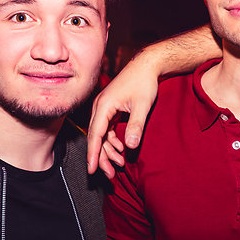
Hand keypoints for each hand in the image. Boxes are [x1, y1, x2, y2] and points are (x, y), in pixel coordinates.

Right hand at [87, 56, 159, 176]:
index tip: (92, 170)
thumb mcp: (142, 105)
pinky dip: (112, 140)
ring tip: (118, 165)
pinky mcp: (110, 108)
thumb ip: (135, 125)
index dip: (93, 154)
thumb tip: (130, 146)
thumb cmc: (144, 82)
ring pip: (101, 134)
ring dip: (108, 150)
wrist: (147, 64)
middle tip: (110, 174)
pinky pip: (107, 128)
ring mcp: (104, 107)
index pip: (95, 134)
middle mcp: (100, 107)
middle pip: (96, 137)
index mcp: (104, 105)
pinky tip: (121, 149)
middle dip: (102, 157)